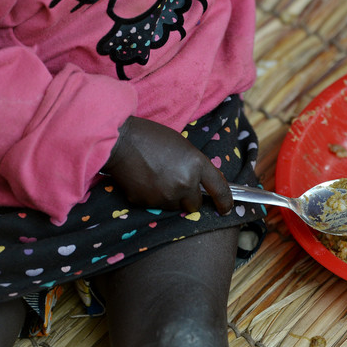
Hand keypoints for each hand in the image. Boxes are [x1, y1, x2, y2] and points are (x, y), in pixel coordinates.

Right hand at [102, 116, 232, 214]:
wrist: (121, 141)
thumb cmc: (152, 138)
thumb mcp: (183, 147)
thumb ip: (195, 166)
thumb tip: (202, 184)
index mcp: (197, 164)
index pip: (220, 189)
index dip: (225, 202)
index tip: (226, 209)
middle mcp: (185, 182)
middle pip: (195, 204)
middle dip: (189, 199)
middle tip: (177, 185)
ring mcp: (166, 195)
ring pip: (174, 206)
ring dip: (170, 198)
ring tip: (157, 178)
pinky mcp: (147, 202)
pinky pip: (155, 206)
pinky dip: (152, 197)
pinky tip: (144, 181)